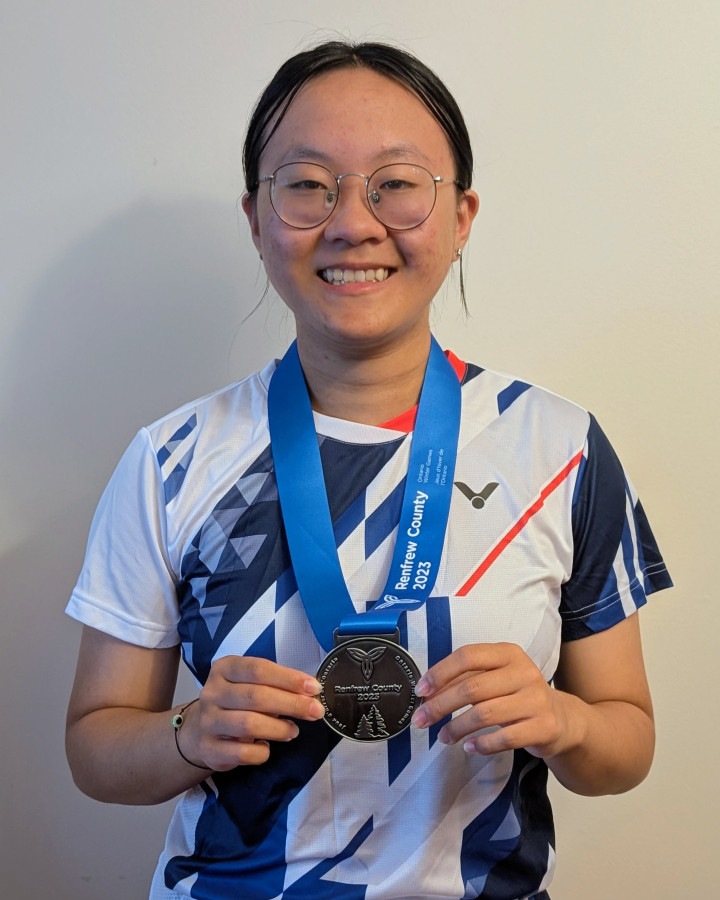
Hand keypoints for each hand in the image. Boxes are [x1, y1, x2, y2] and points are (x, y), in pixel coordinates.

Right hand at [179, 656, 324, 768]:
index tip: (313, 687)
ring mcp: (208, 721)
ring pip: (249, 724)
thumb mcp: (250, 684)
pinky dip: (261, 752)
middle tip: (315, 711)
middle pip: (256, 696)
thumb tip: (310, 693)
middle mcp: (212, 692)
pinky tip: (266, 747)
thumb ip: (276, 685)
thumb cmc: (235, 702)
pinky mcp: (209, 749)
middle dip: (292, 704)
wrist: (199, 731)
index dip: (289, 678)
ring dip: (279, 728)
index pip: (259, 669)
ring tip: (293, 731)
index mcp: (224, 668)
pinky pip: (242, 753)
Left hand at [411, 642, 571, 757]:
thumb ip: (466, 680)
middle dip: (440, 705)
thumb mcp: (496, 678)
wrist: (561, 719)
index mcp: (508, 653)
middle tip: (421, 720)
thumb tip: (428, 694)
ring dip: (456, 728)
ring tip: (443, 737)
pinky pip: (504, 738)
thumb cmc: (517, 695)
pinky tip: (469, 746)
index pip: (467, 656)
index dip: (440, 673)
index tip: (421, 691)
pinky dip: (481, 744)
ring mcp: (536, 699)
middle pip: (471, 687)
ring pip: (484, 714)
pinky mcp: (543, 727)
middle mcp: (524, 672)